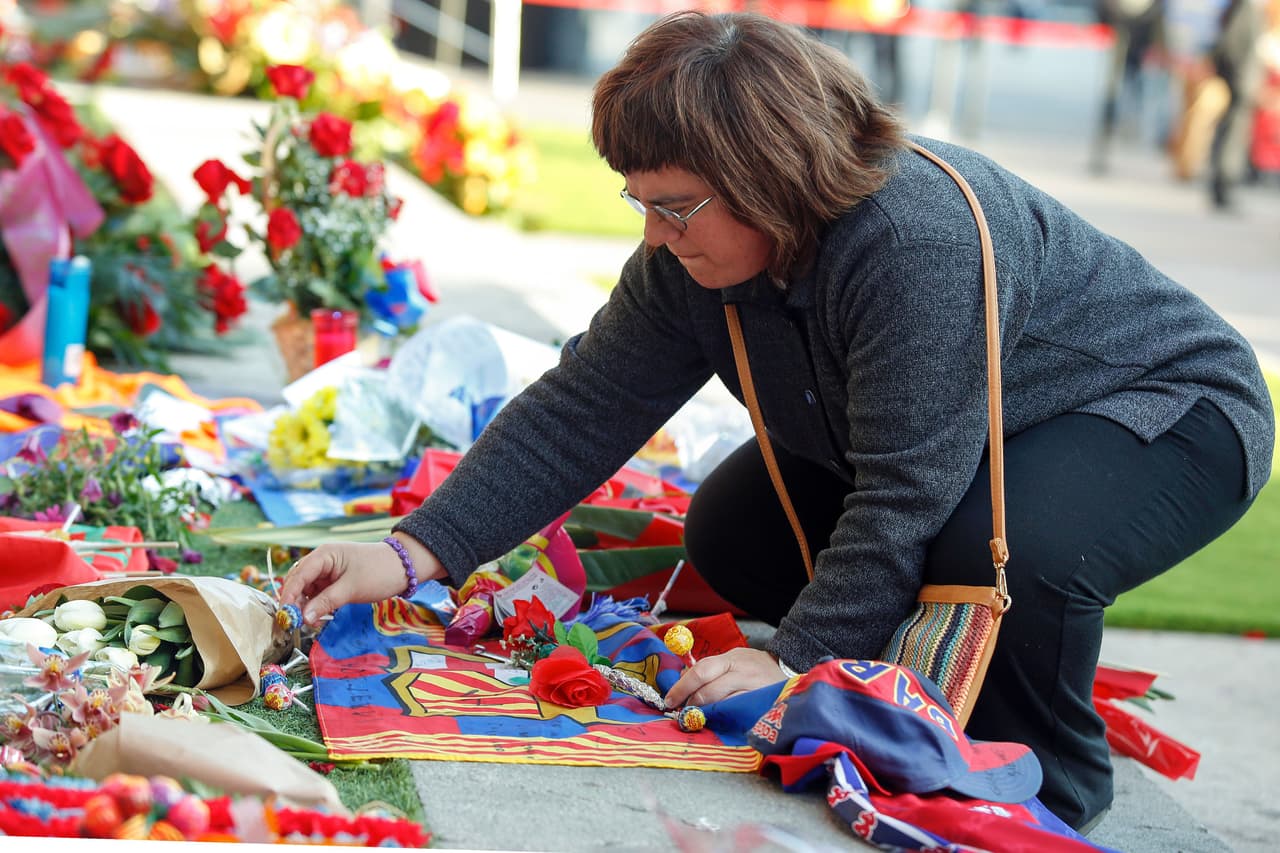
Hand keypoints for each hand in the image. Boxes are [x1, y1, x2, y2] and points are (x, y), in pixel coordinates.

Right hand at [280, 535, 446, 626]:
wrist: (404, 568)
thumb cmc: (379, 572)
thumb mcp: (351, 589)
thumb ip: (325, 602)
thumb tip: (303, 618)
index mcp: (323, 555)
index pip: (297, 576)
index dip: (288, 597)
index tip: (284, 617)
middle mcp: (321, 561)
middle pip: (297, 582)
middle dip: (295, 602)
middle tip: (296, 624)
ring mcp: (327, 571)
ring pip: (306, 590)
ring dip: (305, 606)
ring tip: (310, 623)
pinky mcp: (334, 581)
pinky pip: (318, 593)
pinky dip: (316, 605)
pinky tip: (319, 617)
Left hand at [663, 647, 785, 706]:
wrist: (787, 672)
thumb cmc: (754, 669)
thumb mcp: (733, 661)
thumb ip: (710, 671)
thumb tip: (681, 681)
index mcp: (731, 659)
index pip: (700, 671)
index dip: (681, 687)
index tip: (670, 700)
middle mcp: (742, 671)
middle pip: (709, 689)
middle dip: (692, 702)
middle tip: (683, 711)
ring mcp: (754, 688)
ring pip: (722, 704)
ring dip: (706, 713)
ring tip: (699, 716)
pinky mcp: (761, 704)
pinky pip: (737, 713)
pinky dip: (724, 718)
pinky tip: (719, 720)